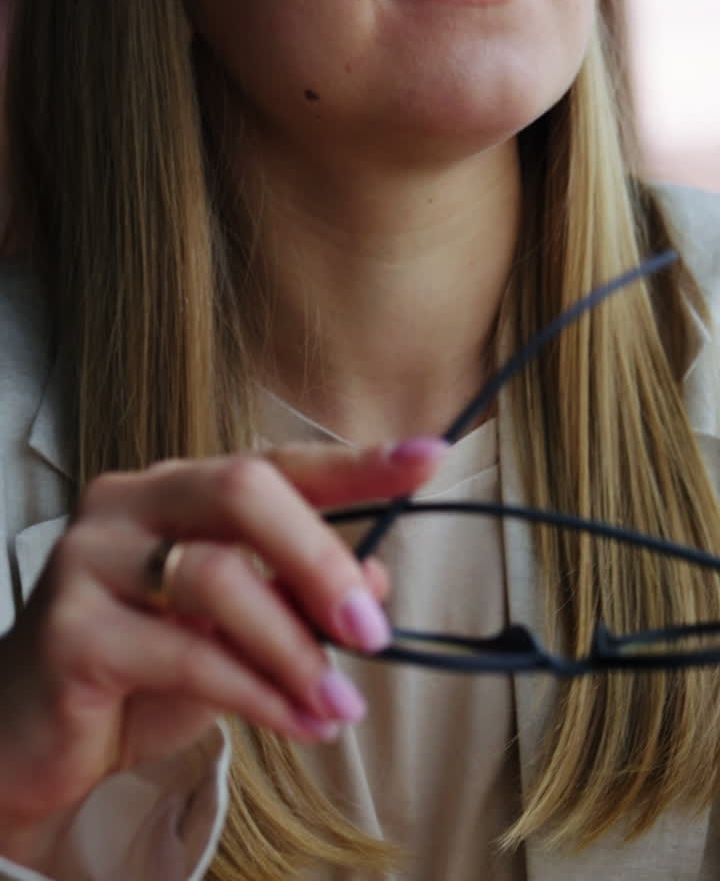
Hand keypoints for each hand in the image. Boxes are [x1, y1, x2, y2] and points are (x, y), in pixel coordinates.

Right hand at [0, 436, 446, 862]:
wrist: (34, 734)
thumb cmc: (142, 669)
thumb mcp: (236, 632)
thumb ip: (295, 597)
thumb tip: (374, 581)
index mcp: (177, 488)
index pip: (275, 462)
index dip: (354, 463)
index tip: (427, 459)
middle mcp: (132, 502)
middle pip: (244, 490)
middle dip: (320, 559)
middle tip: (373, 631)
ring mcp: (91, 557)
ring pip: (216, 576)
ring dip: (294, 648)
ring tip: (339, 703)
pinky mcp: (69, 629)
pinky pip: (184, 654)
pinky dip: (256, 691)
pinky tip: (298, 721)